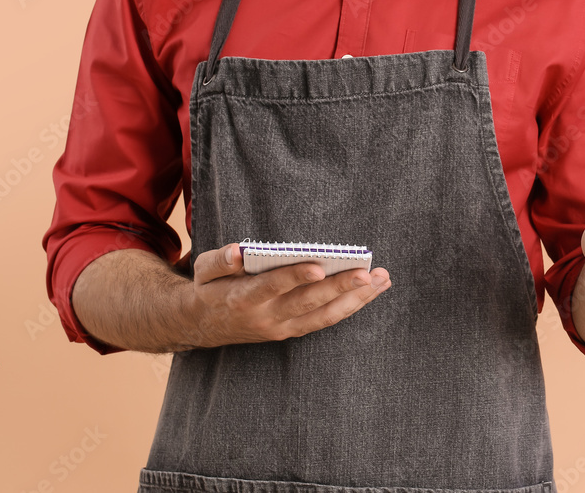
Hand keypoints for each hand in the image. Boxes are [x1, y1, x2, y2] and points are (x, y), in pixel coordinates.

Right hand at [188, 242, 390, 346]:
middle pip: (308, 303)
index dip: (295, 277)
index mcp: (243, 298)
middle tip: (367, 273)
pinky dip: (351, 306)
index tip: (319, 266)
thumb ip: (220, 260)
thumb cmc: (210, 288)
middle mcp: (267, 317)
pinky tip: (371, 290)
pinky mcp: (292, 331)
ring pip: (324, 315)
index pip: (273, 286)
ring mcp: (282, 328)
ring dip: (356, 299)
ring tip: (382, 279)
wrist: (203, 326)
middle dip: (340, 288)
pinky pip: (326, 320)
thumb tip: (237, 252)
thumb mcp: (204, 270)